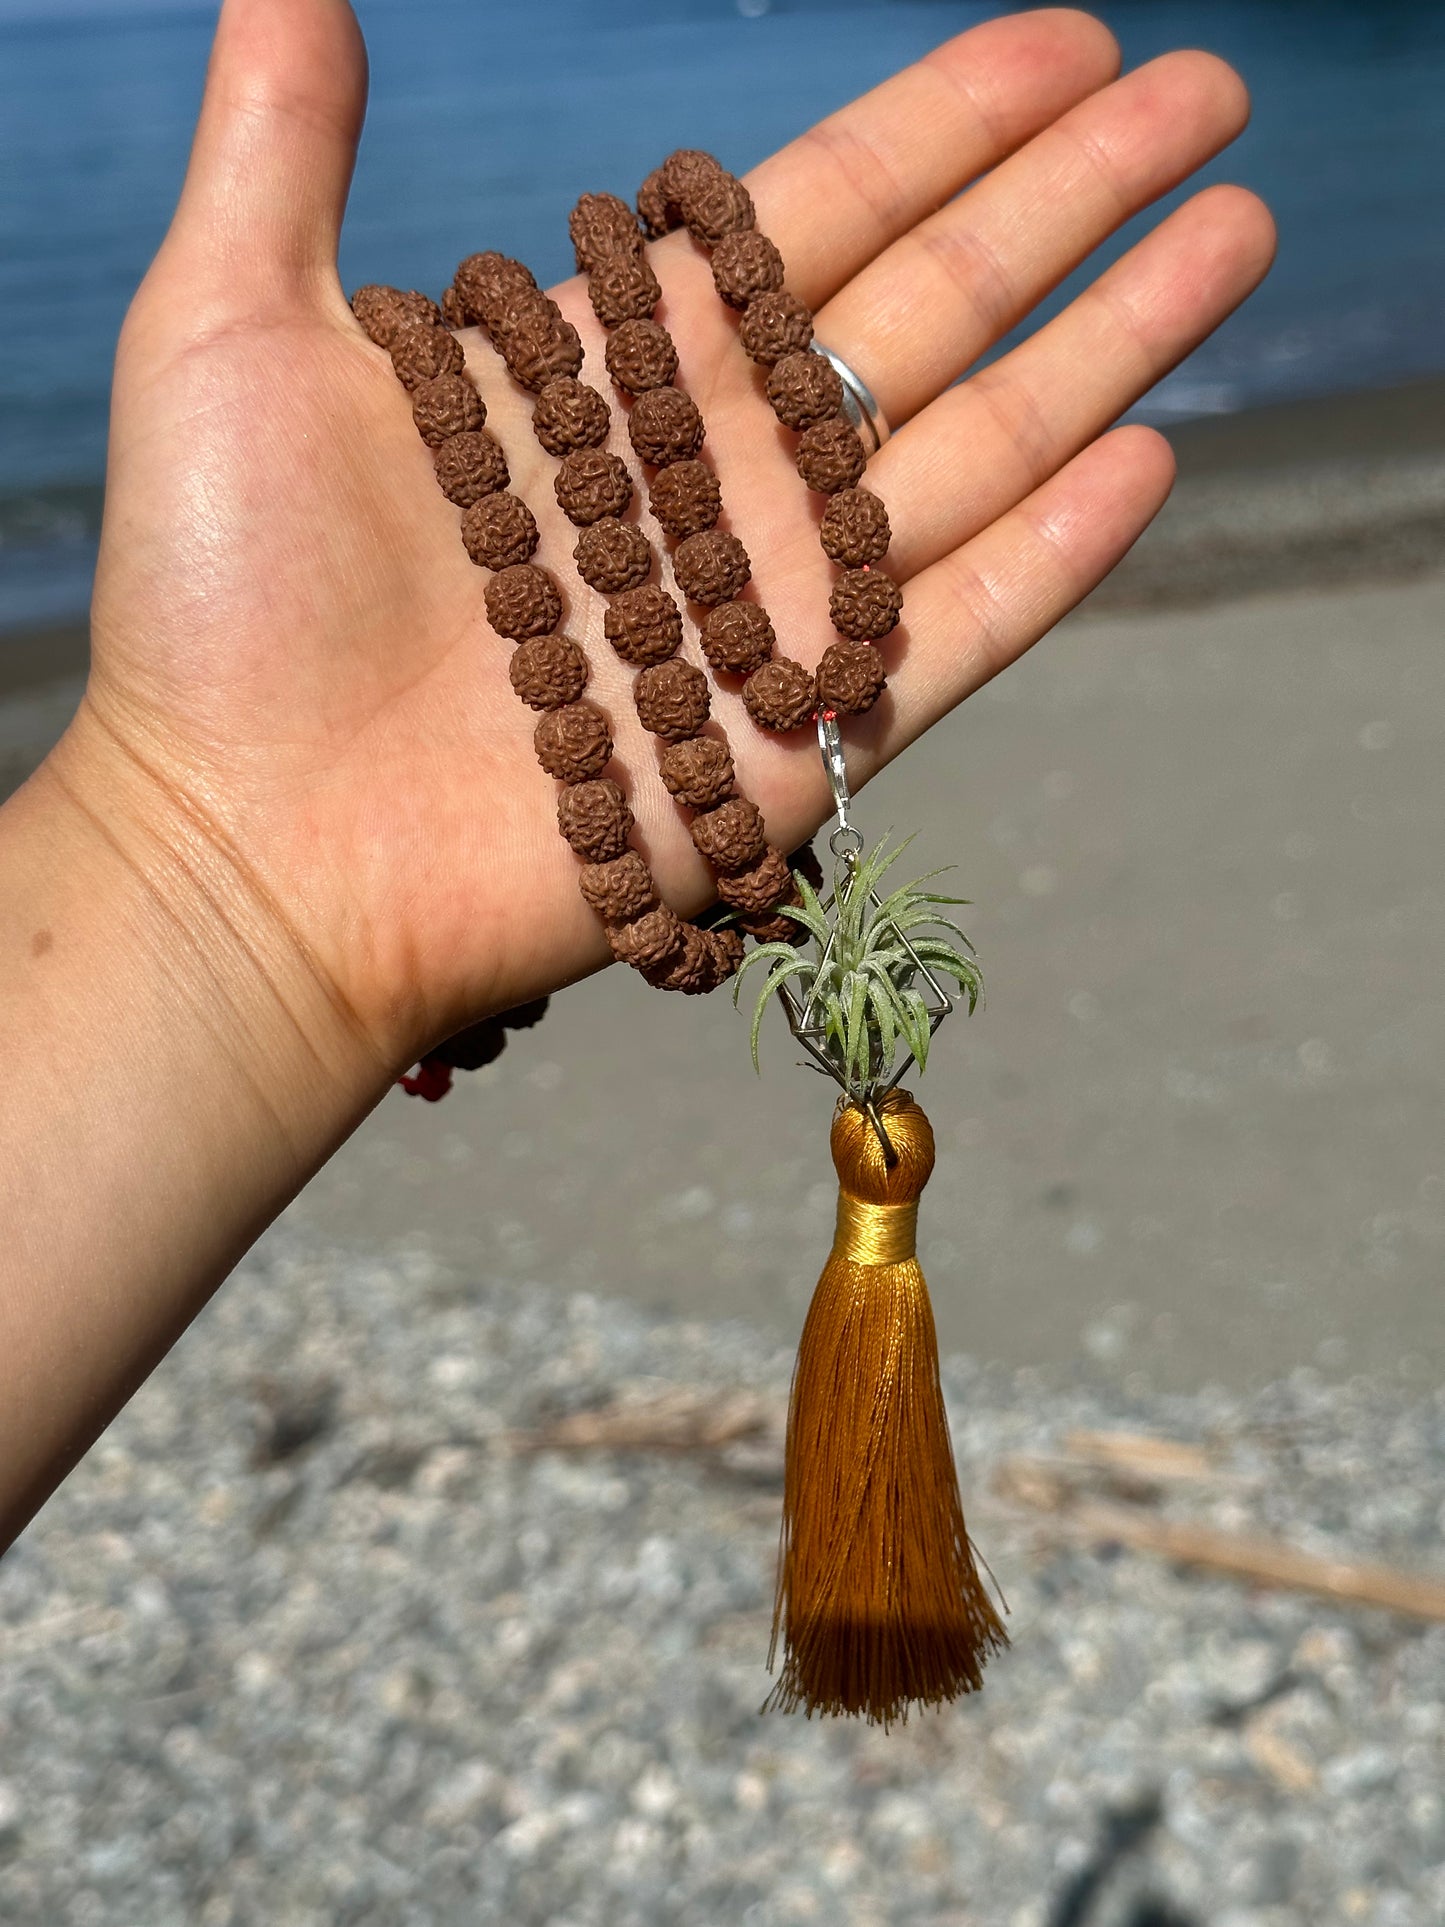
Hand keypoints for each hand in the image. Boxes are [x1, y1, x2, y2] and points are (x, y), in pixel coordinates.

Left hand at [69, 0, 1272, 1075]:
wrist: (249, 850)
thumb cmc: (218, 607)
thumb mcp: (229, 333)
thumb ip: (283, 149)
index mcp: (610, 370)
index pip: (818, 215)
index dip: (948, 122)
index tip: (1067, 42)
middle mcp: (711, 476)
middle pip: (936, 308)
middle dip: (1078, 198)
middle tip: (1209, 95)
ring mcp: (766, 612)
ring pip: (977, 447)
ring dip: (1114, 340)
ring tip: (1234, 232)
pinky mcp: (799, 748)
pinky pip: (956, 631)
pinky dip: (1054, 552)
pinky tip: (1149, 453)